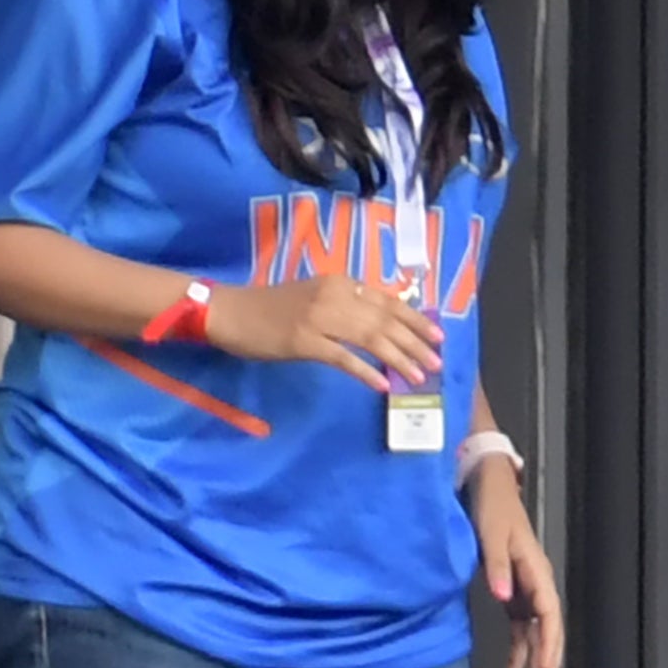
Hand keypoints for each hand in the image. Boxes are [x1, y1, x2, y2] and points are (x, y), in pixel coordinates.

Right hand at [201, 275, 443, 393]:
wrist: (229, 311)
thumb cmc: (270, 307)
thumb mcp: (314, 296)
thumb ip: (345, 306)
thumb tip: (381, 327)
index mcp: (339, 283)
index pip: (387, 300)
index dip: (416, 319)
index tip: (438, 336)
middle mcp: (333, 295)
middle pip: (385, 321)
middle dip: (415, 344)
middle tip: (437, 364)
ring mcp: (318, 318)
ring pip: (370, 339)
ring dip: (398, 359)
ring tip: (418, 377)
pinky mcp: (303, 341)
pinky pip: (343, 358)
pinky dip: (365, 371)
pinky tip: (382, 385)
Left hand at [471, 462, 564, 667]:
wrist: (488, 489)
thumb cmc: (492, 509)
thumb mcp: (490, 534)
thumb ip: (496, 566)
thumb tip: (504, 597)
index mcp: (537, 572)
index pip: (549, 616)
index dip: (549, 645)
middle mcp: (537, 587)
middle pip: (547, 634)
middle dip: (546, 667)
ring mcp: (526, 593)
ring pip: (536, 638)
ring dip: (534, 667)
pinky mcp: (513, 596)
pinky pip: (520, 632)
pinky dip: (517, 654)